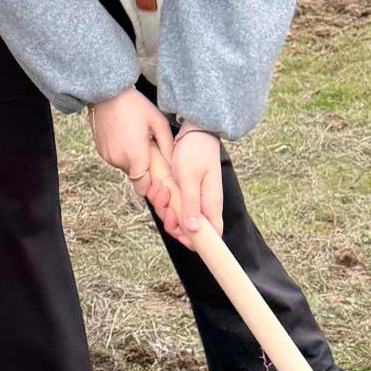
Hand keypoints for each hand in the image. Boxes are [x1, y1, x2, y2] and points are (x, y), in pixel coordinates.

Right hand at [87, 89, 173, 209]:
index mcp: (136, 157)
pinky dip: (123, 154)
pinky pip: (116, 159)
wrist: (107, 94)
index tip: (158, 178)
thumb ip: (167, 146)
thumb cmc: (135, 106)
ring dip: (133, 160)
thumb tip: (174, 164)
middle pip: (136, 178)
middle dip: (144, 170)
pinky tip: (126, 136)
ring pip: (126, 168)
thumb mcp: (158, 122)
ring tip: (137, 139)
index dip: (151, 187)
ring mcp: (108, 157)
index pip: (143, 188)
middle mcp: (119, 161)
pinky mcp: (101, 151)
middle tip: (149, 151)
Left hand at [154, 126, 225, 242]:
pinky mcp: (183, 190)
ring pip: (177, 215)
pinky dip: (162, 197)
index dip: (195, 241)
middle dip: (172, 222)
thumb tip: (193, 230)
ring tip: (161, 189)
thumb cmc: (195, 152)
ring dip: (164, 207)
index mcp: (211, 204)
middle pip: (189, 229)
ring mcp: (193, 197)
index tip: (178, 233)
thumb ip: (191, 205)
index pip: (211, 234)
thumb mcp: (189, 178)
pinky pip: (171, 202)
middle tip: (165, 207)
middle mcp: (204, 204)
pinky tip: (159, 185)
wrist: (194, 130)